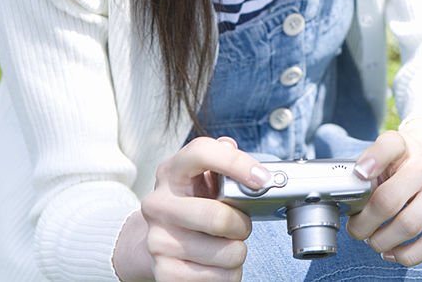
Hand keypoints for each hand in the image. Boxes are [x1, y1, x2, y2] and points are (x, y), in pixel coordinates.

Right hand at [113, 136, 272, 281]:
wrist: (159, 240)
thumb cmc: (193, 203)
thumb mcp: (202, 175)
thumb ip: (224, 159)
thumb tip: (242, 157)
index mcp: (171, 172)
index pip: (202, 153)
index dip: (237, 163)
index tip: (263, 179)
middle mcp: (159, 205)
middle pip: (218, 217)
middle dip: (242, 225)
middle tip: (241, 225)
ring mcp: (158, 241)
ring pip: (227, 253)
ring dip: (237, 251)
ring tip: (226, 244)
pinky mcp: (165, 272)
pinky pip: (219, 278)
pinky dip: (228, 274)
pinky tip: (217, 263)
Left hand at [345, 128, 421, 266]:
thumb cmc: (402, 164)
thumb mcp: (383, 154)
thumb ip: (365, 167)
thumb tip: (353, 189)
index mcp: (406, 146)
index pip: (389, 146)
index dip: (372, 160)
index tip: (360, 173)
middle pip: (389, 200)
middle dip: (364, 224)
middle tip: (355, 229)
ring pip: (410, 226)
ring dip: (382, 242)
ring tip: (373, 240)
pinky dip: (407, 255)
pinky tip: (392, 252)